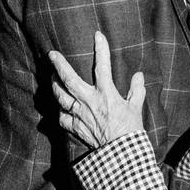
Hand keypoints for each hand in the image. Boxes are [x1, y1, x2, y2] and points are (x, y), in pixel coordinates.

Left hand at [48, 31, 144, 147]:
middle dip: (59, 65)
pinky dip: (60, 112)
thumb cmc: (130, 130)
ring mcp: (80, 114)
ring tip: (51, 78)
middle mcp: (89, 101)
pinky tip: (60, 108)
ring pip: (60, 97)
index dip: (101, 49)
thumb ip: (136, 89)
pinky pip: (62, 118)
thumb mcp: (137, 107)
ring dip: (54, 86)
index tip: (98, 35)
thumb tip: (138, 76)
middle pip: (69, 79)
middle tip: (51, 54)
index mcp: (106, 93)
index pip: (102, 66)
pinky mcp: (76, 127)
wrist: (121, 154)